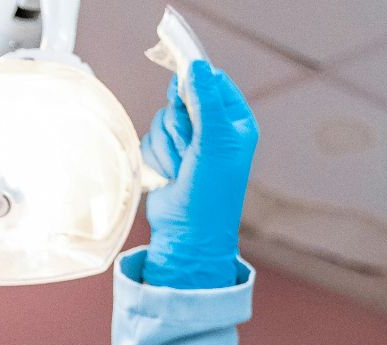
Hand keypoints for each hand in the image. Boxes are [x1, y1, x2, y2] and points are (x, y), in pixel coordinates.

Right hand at [140, 59, 257, 288]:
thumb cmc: (211, 193)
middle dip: (180, 126)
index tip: (180, 90)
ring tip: (182, 170)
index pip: (213, 82)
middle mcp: (214, 130)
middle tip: (191, 150)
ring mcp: (189, 144)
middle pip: (182, 99)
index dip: (195, 83)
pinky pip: (151, 138)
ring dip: (169, 146)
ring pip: (162, 119)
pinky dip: (157, 158)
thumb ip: (205, 101)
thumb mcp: (214, 142)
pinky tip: (170, 177)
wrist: (188, 236)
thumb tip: (196, 65)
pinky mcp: (167, 156)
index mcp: (236, 122)